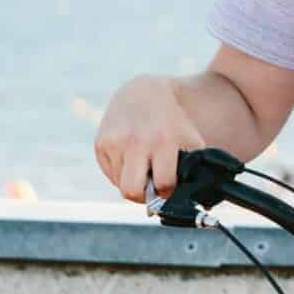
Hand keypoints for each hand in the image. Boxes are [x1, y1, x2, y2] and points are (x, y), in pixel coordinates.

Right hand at [94, 75, 205, 202]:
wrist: (142, 94)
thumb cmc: (172, 123)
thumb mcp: (190, 139)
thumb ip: (193, 168)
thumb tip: (191, 200)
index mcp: (163, 141)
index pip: (163, 184)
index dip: (167, 192)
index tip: (168, 187)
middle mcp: (136, 141)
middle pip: (132, 192)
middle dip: (142, 197)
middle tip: (150, 188)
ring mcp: (115, 142)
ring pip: (120, 184)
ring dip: (132, 181)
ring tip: (142, 166)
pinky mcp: (100, 143)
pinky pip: (109, 174)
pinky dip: (121, 172)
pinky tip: (130, 157)